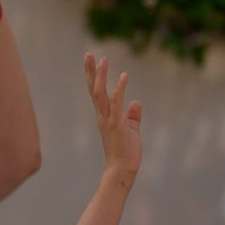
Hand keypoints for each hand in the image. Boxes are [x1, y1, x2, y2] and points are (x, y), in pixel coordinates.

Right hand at [82, 53, 141, 186]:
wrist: (122, 171)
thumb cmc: (126, 152)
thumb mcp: (132, 129)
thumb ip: (133, 115)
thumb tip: (136, 101)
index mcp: (104, 116)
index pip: (97, 92)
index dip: (93, 76)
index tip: (91, 60)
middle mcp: (103, 116)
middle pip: (93, 89)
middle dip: (90, 71)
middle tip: (88, 54)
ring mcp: (108, 120)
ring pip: (100, 94)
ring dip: (101, 76)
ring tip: (103, 60)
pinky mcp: (117, 125)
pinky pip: (116, 104)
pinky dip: (119, 89)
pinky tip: (123, 76)